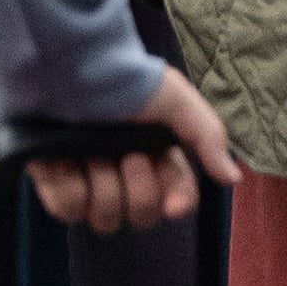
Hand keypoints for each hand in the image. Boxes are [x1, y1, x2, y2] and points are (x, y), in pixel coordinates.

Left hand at [25, 66, 241, 232]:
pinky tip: (68, 162)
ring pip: (105, 220)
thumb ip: (207, 137)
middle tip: (129, 157)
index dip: (177, 203)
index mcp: (155, 155)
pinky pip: (68, 210)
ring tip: (94, 154)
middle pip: (142, 216)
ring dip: (105, 187)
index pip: (176, 197)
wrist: (67, 65)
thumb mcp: (175, 99)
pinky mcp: (53, 182)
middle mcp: (123, 172)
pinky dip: (71, 188)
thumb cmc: (124, 76)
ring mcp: (88, 180)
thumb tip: (233, 179)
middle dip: (139, 191)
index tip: (174, 204)